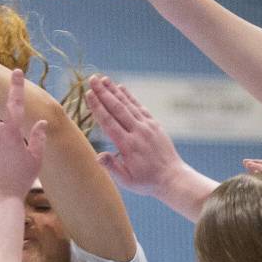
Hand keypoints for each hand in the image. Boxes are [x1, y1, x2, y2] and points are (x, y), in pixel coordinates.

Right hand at [86, 76, 185, 195]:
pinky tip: (121, 88)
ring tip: (103, 79)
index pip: (108, 122)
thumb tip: (98, 156)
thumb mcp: (127, 181)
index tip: (88, 94)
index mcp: (128, 146)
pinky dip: (130, 97)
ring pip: (128, 105)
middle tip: (92, 79)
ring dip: (115, 91)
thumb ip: (112, 167)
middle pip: (117, 108)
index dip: (97, 107)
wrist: (173, 178)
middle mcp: (138, 132)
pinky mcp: (155, 125)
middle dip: (103, 93)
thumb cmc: (147, 182)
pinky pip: (139, 107)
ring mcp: (147, 127)